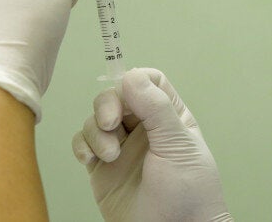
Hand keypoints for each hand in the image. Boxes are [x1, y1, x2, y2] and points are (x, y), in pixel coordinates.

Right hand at [72, 68, 232, 221]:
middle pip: (116, 96)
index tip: (127, 93)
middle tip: (111, 123)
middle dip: (107, 106)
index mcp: (169, 118)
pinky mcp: (102, 168)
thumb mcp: (178, 146)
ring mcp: (121, 147)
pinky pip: (83, 143)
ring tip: (110, 156)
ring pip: (95, 119)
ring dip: (96, 133)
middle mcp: (144, 129)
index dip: (134, 81)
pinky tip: (91, 160)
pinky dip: (82, 146)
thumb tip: (132, 76)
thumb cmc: (189, 194)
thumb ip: (157, 109)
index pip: (149, 82)